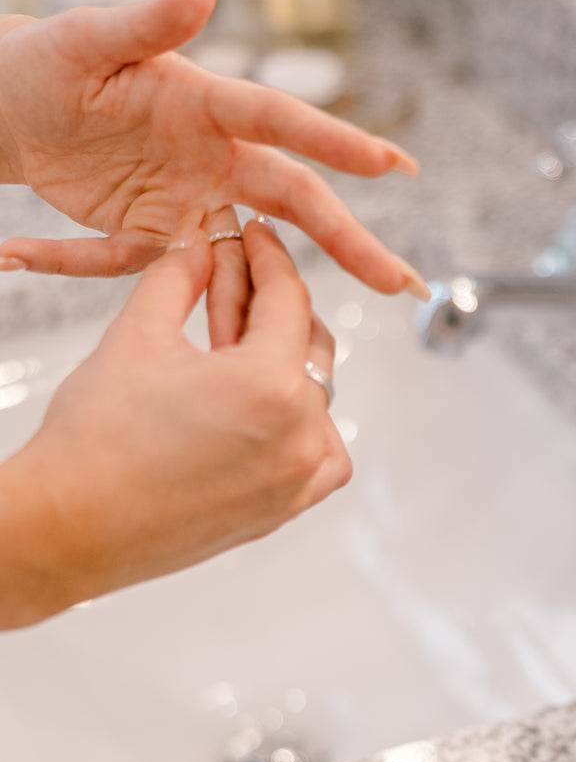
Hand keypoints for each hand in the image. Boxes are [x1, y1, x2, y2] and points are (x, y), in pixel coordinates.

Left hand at [0, 0, 425, 297]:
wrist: (11, 105)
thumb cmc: (52, 60)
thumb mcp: (90, 38)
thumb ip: (150, 20)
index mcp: (208, 105)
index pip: (284, 124)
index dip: (338, 144)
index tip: (393, 165)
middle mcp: (213, 158)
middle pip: (294, 203)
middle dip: (351, 242)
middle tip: (402, 280)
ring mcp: (186, 204)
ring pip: (250, 257)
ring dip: (281, 298)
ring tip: (314, 345)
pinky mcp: (149, 240)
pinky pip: (154, 277)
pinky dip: (126, 285)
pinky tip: (86, 286)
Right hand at [0, 218, 350, 628]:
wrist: (69, 526)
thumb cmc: (96, 435)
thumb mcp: (138, 334)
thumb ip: (181, 275)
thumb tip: (201, 239)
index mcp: (271, 383)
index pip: (288, 298)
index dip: (269, 256)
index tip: (254, 235)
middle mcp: (300, 434)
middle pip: (308, 345)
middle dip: (272, 305)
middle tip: (235, 280)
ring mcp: (297, 479)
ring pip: (319, 399)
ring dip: (288, 363)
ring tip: (237, 344)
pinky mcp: (283, 510)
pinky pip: (321, 457)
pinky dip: (303, 425)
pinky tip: (264, 406)